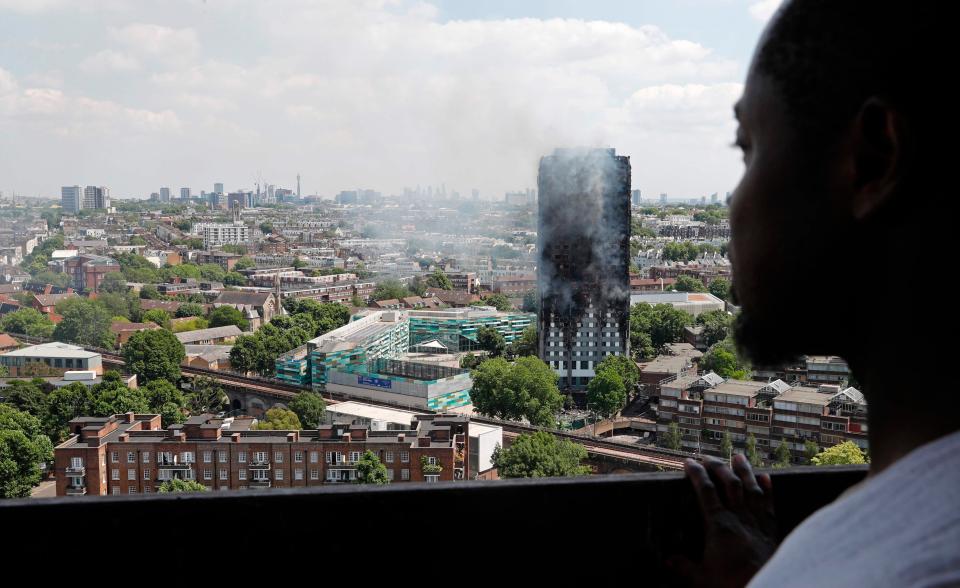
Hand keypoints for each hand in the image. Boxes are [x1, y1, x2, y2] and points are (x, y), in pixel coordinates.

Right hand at [670, 454, 778, 586]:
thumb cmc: (733, 584)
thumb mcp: (702, 578)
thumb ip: (683, 567)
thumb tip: (668, 561)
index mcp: (719, 525)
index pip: (705, 491)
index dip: (696, 474)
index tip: (689, 462)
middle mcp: (740, 518)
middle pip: (729, 484)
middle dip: (718, 467)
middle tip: (708, 457)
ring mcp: (758, 522)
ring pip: (751, 488)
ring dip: (745, 470)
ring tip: (739, 456)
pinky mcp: (771, 530)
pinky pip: (769, 504)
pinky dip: (767, 488)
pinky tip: (766, 477)